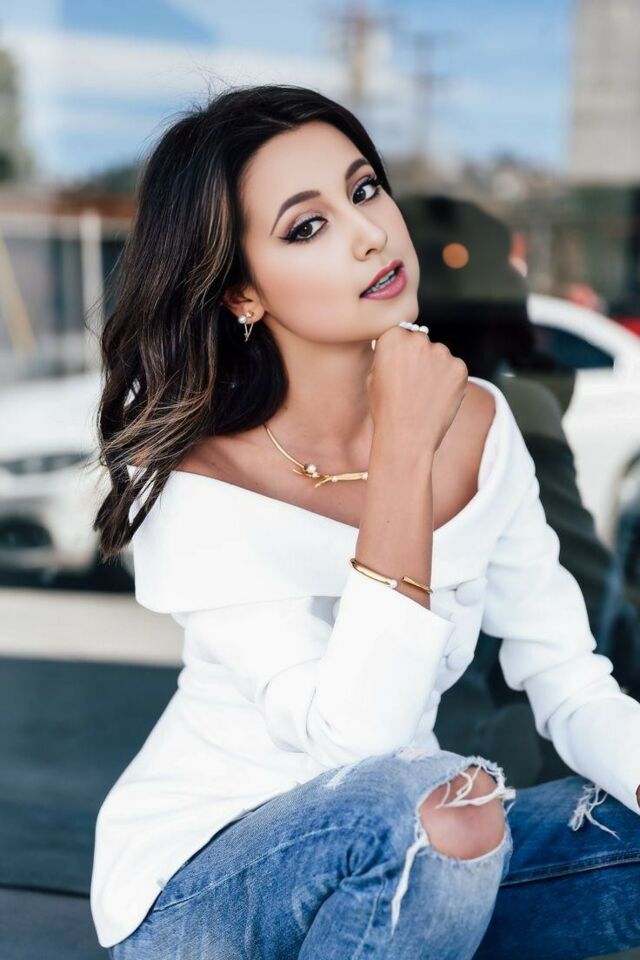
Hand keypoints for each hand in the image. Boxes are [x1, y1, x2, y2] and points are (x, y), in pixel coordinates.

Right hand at [366, 323, 467, 454]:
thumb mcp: (373, 377)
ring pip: (439, 354)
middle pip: (420, 340)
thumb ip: (388, 355)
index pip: (399, 333)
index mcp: (392, 338)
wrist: (407, 437)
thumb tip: (400, 347)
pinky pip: (454, 368)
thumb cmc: (386, 410)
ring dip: (435, 368)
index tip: (398, 367)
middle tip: (412, 382)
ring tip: (425, 394)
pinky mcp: (459, 367)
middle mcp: (418, 340)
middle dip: (418, 356)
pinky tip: (437, 397)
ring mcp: (441, 353)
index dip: (398, 351)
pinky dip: (449, 380)